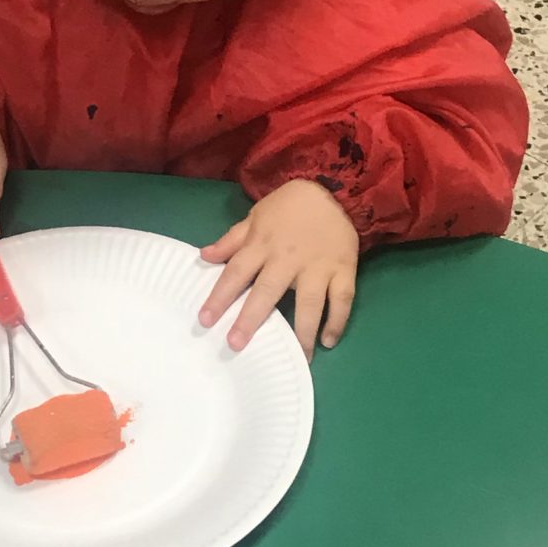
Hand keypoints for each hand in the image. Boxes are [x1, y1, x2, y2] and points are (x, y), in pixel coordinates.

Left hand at [200, 179, 359, 355]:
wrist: (335, 188)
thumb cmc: (289, 206)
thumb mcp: (256, 216)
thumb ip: (231, 240)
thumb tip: (203, 256)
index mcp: (262, 244)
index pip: (236, 273)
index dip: (220, 297)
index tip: (205, 320)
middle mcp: (288, 258)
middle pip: (267, 292)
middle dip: (250, 319)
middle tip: (236, 344)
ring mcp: (318, 266)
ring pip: (309, 302)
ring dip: (303, 331)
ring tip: (298, 357)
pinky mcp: (344, 269)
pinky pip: (342, 299)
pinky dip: (337, 321)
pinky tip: (328, 341)